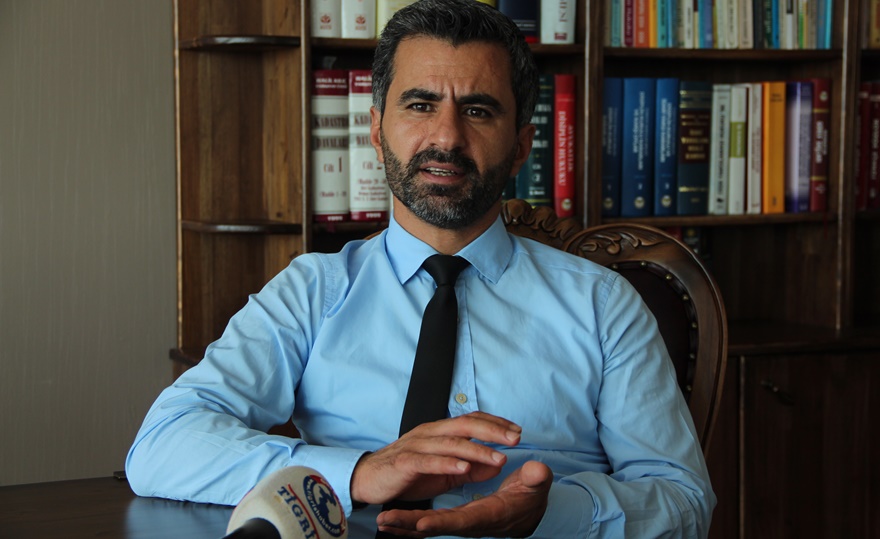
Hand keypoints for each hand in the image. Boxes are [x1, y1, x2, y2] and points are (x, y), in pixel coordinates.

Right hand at [350, 412, 522, 505]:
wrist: (368, 480)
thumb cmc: (408, 474)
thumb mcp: (445, 473)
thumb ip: (470, 468)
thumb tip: (498, 464)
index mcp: (439, 431)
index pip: (472, 419)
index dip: (496, 423)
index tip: (518, 431)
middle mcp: (429, 433)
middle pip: (465, 425)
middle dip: (493, 431)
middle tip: (516, 439)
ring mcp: (417, 446)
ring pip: (451, 443)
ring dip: (478, 450)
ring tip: (499, 458)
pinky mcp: (405, 462)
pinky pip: (429, 461)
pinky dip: (448, 464)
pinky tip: (464, 468)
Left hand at [375, 460, 552, 537]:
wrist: (528, 511)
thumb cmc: (531, 497)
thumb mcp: (536, 486)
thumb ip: (535, 480)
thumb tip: (537, 471)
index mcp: (489, 515)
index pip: (464, 521)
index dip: (443, 523)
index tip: (421, 524)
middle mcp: (472, 523)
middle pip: (438, 527)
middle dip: (412, 526)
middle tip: (387, 521)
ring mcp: (462, 523)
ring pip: (430, 527)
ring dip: (405, 526)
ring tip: (381, 521)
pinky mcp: (456, 519)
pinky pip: (430, 524)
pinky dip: (411, 526)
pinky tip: (391, 523)